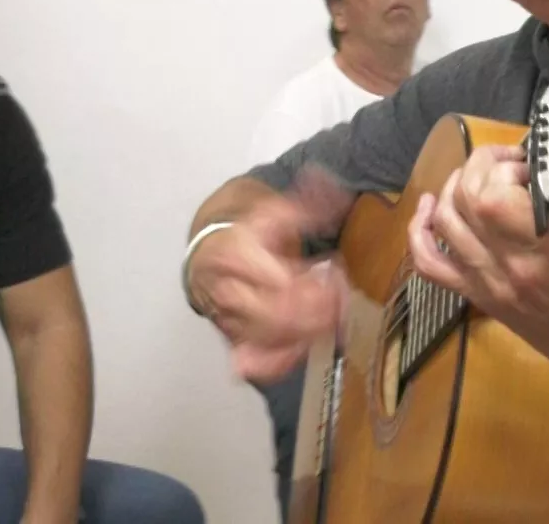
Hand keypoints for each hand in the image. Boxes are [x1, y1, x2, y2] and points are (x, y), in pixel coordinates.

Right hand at [190, 171, 350, 383]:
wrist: (209, 248)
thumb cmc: (249, 228)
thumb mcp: (274, 208)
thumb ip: (306, 203)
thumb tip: (334, 186)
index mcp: (231, 250)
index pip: (264, 274)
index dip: (300, 280)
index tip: (332, 272)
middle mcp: (224, 287)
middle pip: (266, 310)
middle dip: (308, 311)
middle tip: (339, 300)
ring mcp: (226, 315)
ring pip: (263, 336)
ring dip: (303, 333)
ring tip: (333, 319)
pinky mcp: (232, 335)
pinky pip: (251, 356)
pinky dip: (277, 360)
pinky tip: (302, 351)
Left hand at [405, 145, 548, 398]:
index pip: (495, 192)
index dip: (504, 164)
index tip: (533, 161)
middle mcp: (518, 264)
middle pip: (465, 200)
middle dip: (482, 167)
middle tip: (513, 165)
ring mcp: (495, 285)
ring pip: (445, 223)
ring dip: (457, 189)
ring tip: (487, 180)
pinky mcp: (485, 301)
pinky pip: (431, 267)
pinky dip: (420, 234)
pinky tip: (432, 210)